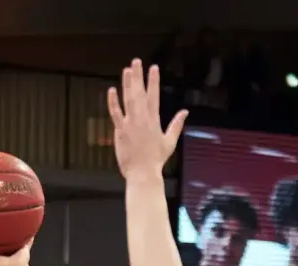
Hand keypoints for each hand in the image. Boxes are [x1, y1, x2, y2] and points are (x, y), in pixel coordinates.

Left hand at [106, 59, 187, 181]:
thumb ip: (176, 124)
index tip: (154, 68)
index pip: (154, 95)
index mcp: (154, 120)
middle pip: (139, 93)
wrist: (143, 173)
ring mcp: (129, 124)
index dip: (153, 80)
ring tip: (126, 70)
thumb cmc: (156, 159)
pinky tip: (111, 90)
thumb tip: (185, 112)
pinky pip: (115, 113)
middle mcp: (141, 119)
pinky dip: (113, 102)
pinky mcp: (120, 131)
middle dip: (138, 76)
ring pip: (127, 99)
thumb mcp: (170, 141)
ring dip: (127, 84)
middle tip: (136, 61)